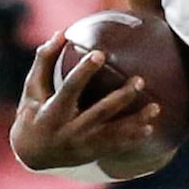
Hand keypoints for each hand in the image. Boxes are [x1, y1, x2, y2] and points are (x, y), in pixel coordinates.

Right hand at [8, 34, 164, 173]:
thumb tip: (61, 33)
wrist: (32, 155)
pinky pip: (115, 147)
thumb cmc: (32, 114)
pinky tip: (150, 129)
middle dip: (121, 98)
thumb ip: (45, 61)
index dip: (84, 72)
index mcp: (53, 112)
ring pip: (113, 133)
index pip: (70, 89)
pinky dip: (133, 139)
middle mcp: (69, 130)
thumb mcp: (32, 89)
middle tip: (140, 80)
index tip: (100, 53)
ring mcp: (82, 144)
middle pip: (100, 112)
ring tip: (156, 107)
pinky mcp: (91, 153)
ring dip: (135, 121)